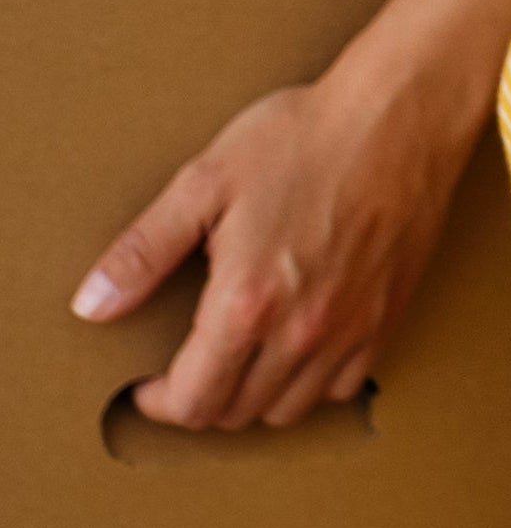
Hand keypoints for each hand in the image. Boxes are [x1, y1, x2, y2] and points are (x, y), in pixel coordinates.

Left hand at [71, 65, 481, 429]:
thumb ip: (144, 251)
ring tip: (239, 357)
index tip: (148, 382)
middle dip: (200, 398)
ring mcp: (350, 329)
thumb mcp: (206, 182)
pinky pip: (342, 386)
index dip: (157, 400)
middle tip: (189, 363)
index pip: (190, 400)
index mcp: (247, 302)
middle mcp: (300, 330)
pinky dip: (312, 381)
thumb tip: (92, 304)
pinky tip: (298, 343)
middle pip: (235, 412)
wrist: (401, 115)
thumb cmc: (306, 137)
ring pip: (287, 410)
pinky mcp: (388, 317)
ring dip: (253, 395)